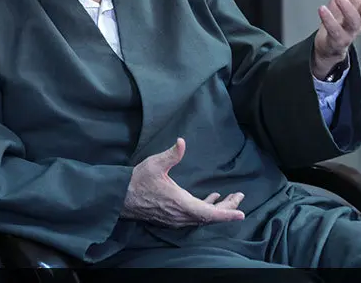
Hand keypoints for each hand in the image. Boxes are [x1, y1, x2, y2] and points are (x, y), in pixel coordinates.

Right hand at [121, 138, 245, 227]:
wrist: (119, 197)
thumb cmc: (137, 180)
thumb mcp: (155, 164)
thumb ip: (171, 154)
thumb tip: (181, 142)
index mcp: (180, 204)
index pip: (208, 213)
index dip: (226, 214)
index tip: (241, 214)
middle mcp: (180, 215)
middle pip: (209, 216)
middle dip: (227, 208)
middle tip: (240, 196)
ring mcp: (175, 218)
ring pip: (202, 217)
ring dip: (217, 209)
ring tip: (230, 198)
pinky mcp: (171, 216)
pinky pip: (194, 216)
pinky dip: (205, 208)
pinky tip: (211, 199)